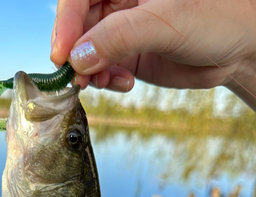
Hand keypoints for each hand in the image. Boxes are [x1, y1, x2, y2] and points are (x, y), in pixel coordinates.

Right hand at [50, 0, 255, 109]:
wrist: (239, 48)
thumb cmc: (215, 18)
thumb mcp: (165, 22)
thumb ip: (119, 37)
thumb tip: (78, 59)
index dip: (67, 23)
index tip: (62, 55)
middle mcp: (119, 3)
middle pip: (78, 26)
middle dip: (75, 54)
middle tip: (78, 79)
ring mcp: (122, 31)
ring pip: (87, 52)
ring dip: (89, 72)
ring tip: (103, 84)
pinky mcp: (128, 55)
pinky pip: (103, 70)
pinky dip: (106, 81)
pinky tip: (123, 84)